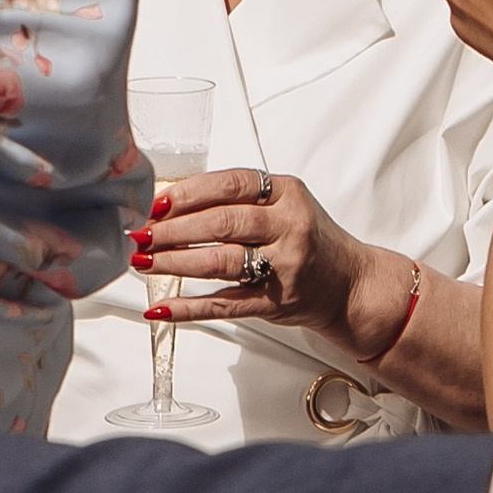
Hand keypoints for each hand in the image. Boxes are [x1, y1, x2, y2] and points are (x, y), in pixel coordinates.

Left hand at [138, 169, 366, 336]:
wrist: (350, 284)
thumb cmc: (309, 240)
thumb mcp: (285, 205)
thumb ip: (239, 200)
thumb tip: (171, 203)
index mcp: (288, 194)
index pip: (230, 185)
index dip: (189, 193)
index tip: (156, 202)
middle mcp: (290, 226)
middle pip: (221, 223)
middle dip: (173, 230)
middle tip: (141, 234)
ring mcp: (284, 266)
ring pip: (220, 262)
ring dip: (175, 263)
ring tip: (143, 262)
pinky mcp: (276, 302)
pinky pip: (225, 305)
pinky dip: (189, 308)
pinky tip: (162, 308)